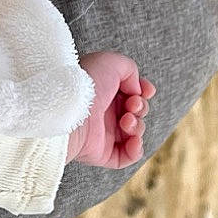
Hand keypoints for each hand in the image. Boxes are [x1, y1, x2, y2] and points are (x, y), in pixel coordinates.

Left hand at [68, 51, 154, 168]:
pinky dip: (136, 149)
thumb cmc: (87, 84)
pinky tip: (133, 140)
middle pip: (137, 111)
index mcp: (105, 90)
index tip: (146, 91)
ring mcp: (104, 133)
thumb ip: (130, 70)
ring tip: (126, 121)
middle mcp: (105, 111)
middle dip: (141, 107)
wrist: (71, 110)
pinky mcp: (103, 152)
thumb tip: (137, 91)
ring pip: (135, 132)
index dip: (143, 91)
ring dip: (138, 126)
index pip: (132, 92)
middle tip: (132, 105)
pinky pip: (128, 155)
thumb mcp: (111, 62)